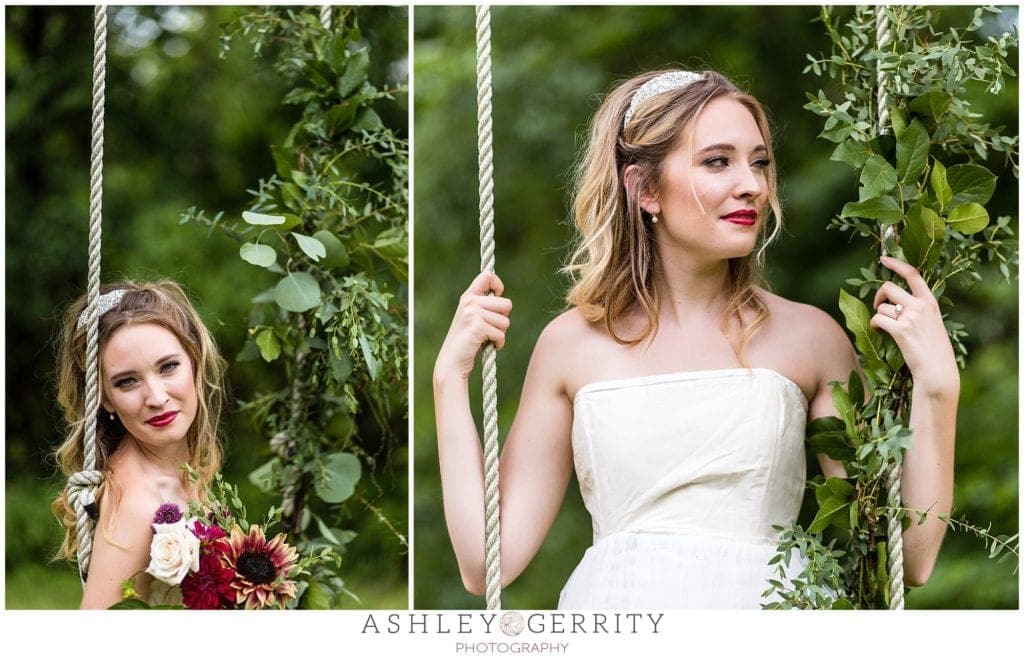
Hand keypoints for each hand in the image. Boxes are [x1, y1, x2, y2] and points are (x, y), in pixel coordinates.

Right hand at [434, 271, 512, 382]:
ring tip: (485, 338)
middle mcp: (469, 301)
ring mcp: (473, 313)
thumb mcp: (473, 318)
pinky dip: (498, 343)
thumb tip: (506, 303)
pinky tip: (486, 346)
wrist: (451, 363)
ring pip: (506, 321)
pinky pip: (501, 334)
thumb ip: (485, 306)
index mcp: (468, 297)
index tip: (497, 298)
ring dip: (500, 334)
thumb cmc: (467, 342)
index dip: (498, 285)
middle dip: (503, 320)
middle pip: (506, 304)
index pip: (487, 276)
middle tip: (489, 329)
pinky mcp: (477, 327)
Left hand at [870, 255, 958, 398]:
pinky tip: (880, 331)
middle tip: (878, 305)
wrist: (937, 370)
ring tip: (886, 327)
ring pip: (881, 307)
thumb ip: (919, 309)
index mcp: (930, 301)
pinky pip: (877, 319)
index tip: (883, 259)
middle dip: (879, 295)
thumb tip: (895, 301)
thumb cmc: (934, 349)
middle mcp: (921, 306)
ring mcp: (910, 317)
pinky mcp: (900, 330)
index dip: (896, 264)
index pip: (913, 274)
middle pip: (889, 287)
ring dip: (879, 316)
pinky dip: (874, 325)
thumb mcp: (932, 322)